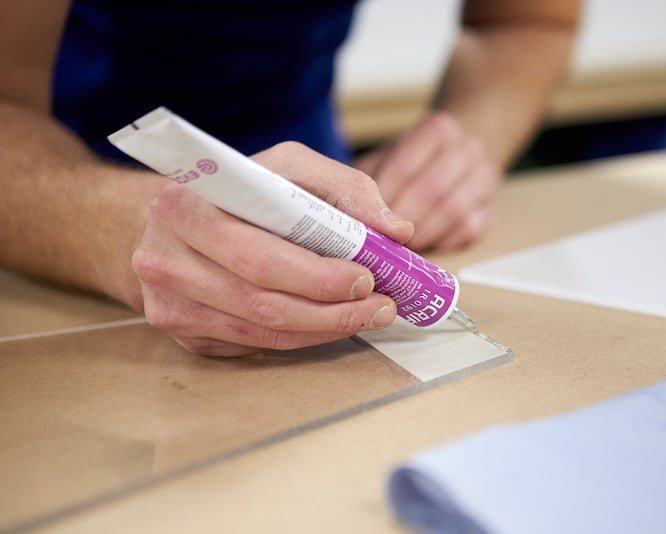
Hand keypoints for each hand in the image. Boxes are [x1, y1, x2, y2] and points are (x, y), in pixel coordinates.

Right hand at [131, 142, 414, 355]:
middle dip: (332, 310)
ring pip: (260, 331)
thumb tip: (397, 230)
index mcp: (186, 207)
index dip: (317, 275)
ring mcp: (168, 303)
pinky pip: (251, 344)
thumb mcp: (288, 167)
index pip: (259, 253)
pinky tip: (327, 323)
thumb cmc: (238, 191)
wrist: (173, 220)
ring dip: (323, 330)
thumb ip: (346, 189)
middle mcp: (165, 258)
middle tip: (379, 305)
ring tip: (366, 316)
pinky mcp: (182, 332)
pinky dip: (298, 337)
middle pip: (261, 300)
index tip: (366, 277)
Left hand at [355, 112, 500, 250]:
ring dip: (423, 233)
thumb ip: (366, 178)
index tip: (365, 216)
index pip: (406, 164)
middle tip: (381, 237)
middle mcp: (468, 148)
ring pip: (454, 211)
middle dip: (402, 218)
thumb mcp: (386, 157)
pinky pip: (469, 229)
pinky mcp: (490, 209)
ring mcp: (485, 177)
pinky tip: (425, 244)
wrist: (457, 157)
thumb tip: (348, 211)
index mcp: (439, 129)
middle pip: (432, 189)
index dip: (384, 195)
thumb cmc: (413, 163)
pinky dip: (443, 241)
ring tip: (401, 246)